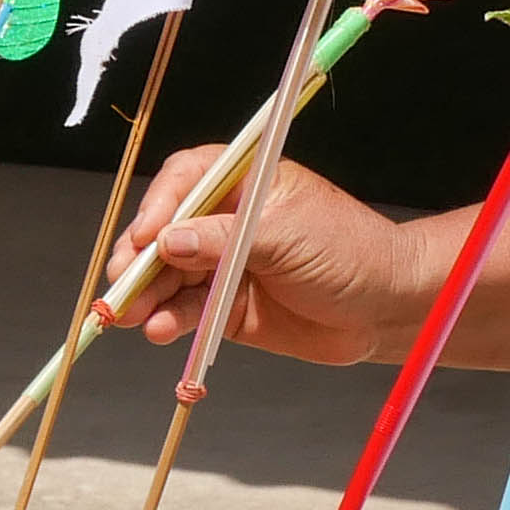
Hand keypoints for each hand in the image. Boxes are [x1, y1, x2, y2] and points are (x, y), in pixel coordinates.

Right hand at [114, 146, 436, 367]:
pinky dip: (168, 321)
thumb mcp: (286, 236)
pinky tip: (159, 330)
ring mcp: (223, 265)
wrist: (385, 308)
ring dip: (146, 294)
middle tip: (123, 282)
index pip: (186, 180)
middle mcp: (226, 221)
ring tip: (131, 315)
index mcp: (245, 184)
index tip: (148, 235)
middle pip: (165, 230)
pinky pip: (186, 311)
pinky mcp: (226, 308)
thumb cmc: (350, 253)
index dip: (161, 204)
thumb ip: (224, 239)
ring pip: (168, 275)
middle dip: (140, 257)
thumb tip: (168, 241)